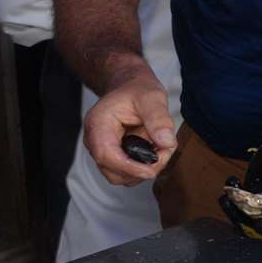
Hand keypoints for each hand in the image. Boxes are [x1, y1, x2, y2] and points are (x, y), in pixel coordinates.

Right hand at [84, 63, 175, 185]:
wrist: (129, 86)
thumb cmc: (137, 89)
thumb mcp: (152, 97)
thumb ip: (159, 119)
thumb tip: (166, 142)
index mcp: (98, 124)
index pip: (106, 155)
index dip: (129, 168)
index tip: (152, 170)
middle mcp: (95, 141)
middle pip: (113, 172)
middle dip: (141, 170)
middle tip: (165, 153)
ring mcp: (103, 150)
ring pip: (120, 176)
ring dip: (144, 170)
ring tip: (162, 150)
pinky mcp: (113, 156)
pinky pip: (126, 171)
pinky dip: (143, 167)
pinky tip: (155, 151)